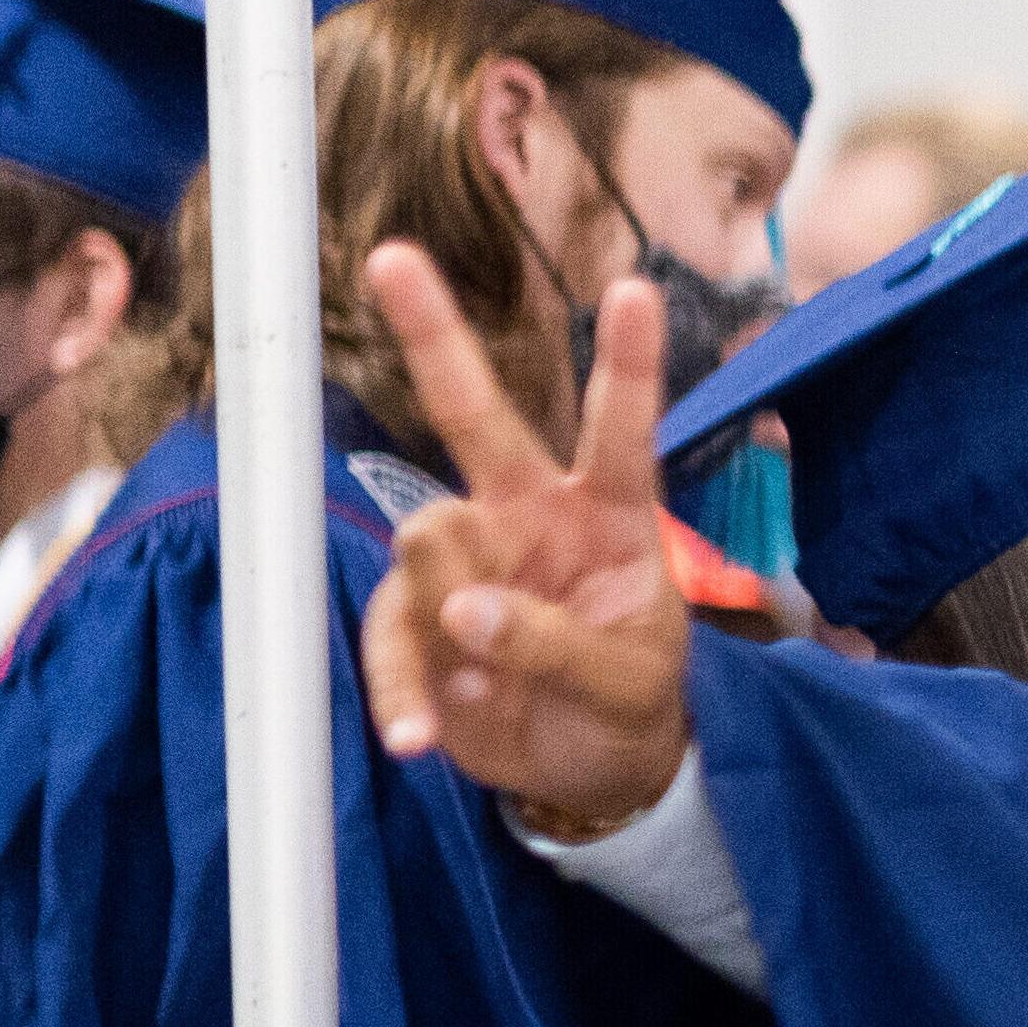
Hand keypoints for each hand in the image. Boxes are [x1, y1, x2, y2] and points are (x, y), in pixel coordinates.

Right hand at [352, 249, 705, 838]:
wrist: (590, 768)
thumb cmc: (628, 701)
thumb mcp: (628, 683)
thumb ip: (559, 646)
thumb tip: (465, 610)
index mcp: (608, 516)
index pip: (621, 432)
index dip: (627, 365)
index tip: (636, 289)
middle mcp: (526, 517)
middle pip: (473, 415)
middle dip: (432, 335)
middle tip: (393, 258)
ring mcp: (464, 562)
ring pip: (426, 543)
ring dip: (447, 615)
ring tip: (481, 687)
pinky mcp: (415, 622)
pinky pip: (391, 639)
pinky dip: (399, 692)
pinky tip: (417, 738)